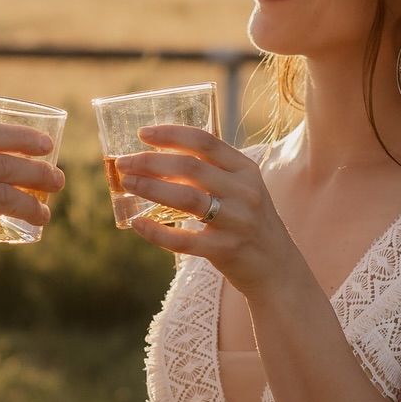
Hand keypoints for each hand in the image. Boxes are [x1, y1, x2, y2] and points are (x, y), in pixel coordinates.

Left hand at [114, 125, 297, 296]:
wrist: (276, 268)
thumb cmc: (248, 222)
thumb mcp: (240, 190)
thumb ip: (209, 173)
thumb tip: (157, 160)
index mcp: (245, 169)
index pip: (205, 142)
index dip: (171, 134)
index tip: (142, 134)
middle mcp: (244, 192)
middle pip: (190, 167)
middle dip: (150, 162)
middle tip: (124, 163)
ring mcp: (237, 221)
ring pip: (186, 198)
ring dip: (150, 188)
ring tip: (127, 183)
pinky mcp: (225, 250)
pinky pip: (183, 240)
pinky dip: (156, 231)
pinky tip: (137, 223)